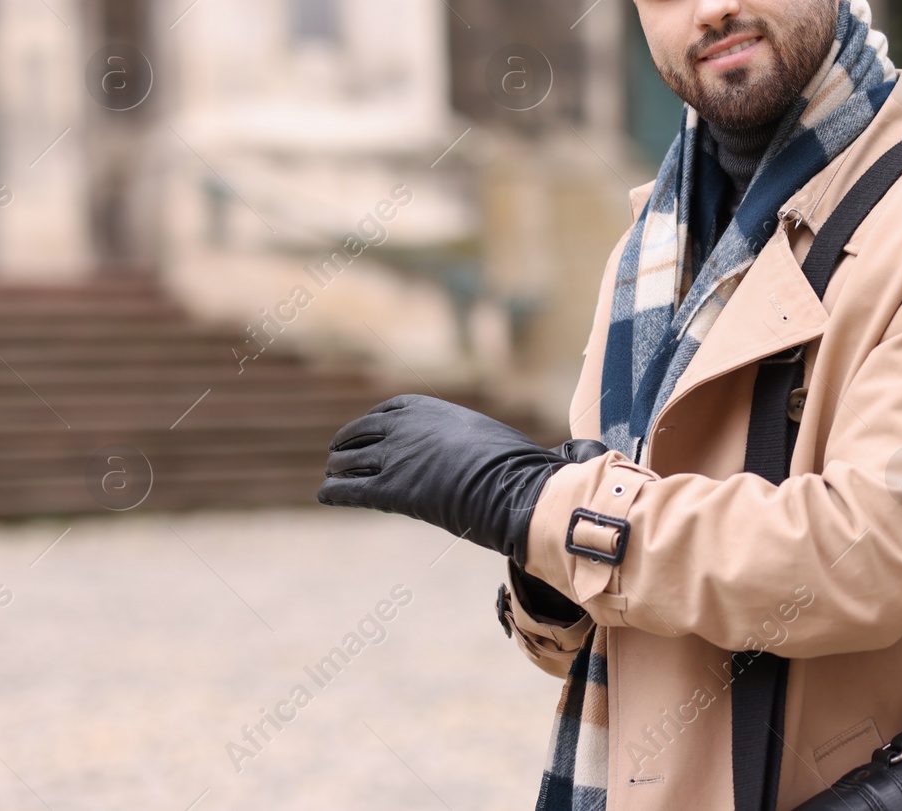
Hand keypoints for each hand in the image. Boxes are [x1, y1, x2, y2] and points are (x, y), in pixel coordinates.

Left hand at [319, 394, 599, 566]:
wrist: (516, 490)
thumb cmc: (519, 470)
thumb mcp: (500, 442)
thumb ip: (504, 444)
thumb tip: (577, 452)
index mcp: (430, 408)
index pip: (390, 411)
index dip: (374, 425)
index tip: (367, 434)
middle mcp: (406, 427)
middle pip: (365, 434)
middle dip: (350, 445)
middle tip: (340, 456)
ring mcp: (395, 457)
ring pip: (351, 460)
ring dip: (339, 467)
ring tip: (331, 475)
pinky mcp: (392, 489)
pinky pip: (351, 488)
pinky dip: (334, 490)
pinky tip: (323, 494)